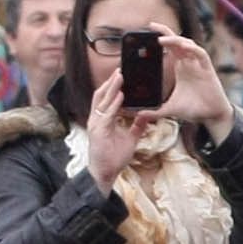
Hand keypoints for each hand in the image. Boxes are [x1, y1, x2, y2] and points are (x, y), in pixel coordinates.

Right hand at [83, 59, 137, 187]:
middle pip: (101, 95)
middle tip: (120, 69)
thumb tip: (146, 116)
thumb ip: (137, 127)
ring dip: (111, 88)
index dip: (112, 86)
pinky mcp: (98, 131)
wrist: (105, 173)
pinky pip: (107, 114)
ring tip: (120, 76)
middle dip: (111, 82)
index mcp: (102, 120)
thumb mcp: (130, 139)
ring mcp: (96, 124)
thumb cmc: (113, 157)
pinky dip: (114, 104)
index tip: (121, 75)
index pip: (106, 98)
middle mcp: (97, 119)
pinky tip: (121, 95)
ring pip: (102, 100)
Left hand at [153, 30, 232, 137]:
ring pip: (188, 44)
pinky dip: (193, 49)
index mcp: (180, 67)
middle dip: (164, 32)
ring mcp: (198, 65)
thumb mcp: (170, 109)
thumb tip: (139, 114)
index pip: (169, 48)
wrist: (211, 116)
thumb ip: (155, 111)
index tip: (146, 33)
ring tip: (161, 39)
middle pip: (177, 41)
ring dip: (175, 40)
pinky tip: (184, 47)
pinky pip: (201, 54)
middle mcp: (189, 62)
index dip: (160, 38)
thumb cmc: (194, 109)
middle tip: (151, 25)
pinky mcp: (207, 69)